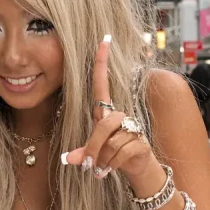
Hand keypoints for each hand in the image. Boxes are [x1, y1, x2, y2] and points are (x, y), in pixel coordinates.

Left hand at [62, 36, 160, 188]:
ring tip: (103, 168)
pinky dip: (113, 165)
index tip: (104, 40)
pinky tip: (112, 169)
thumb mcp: (94, 152)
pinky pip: (121, 153)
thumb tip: (68, 159)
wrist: (137, 169)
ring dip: (103, 160)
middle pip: (103, 125)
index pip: (102, 84)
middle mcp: (120, 116)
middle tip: (89, 165)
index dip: (102, 63)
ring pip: (111, 143)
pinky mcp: (140, 143)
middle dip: (93, 148)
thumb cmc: (112, 156)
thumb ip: (82, 153)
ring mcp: (132, 128)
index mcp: (106, 113)